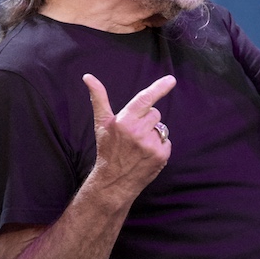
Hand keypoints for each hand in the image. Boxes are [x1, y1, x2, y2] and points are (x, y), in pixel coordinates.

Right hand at [82, 73, 175, 197]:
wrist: (113, 181)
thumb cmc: (107, 149)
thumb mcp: (102, 123)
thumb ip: (99, 98)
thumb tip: (88, 77)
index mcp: (124, 121)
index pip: (144, 99)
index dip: (159, 88)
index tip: (171, 79)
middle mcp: (138, 132)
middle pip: (155, 113)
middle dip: (147, 120)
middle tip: (134, 134)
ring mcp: (151, 144)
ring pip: (161, 128)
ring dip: (153, 133)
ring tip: (139, 146)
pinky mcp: (161, 156)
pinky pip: (167, 142)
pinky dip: (159, 146)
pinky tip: (146, 154)